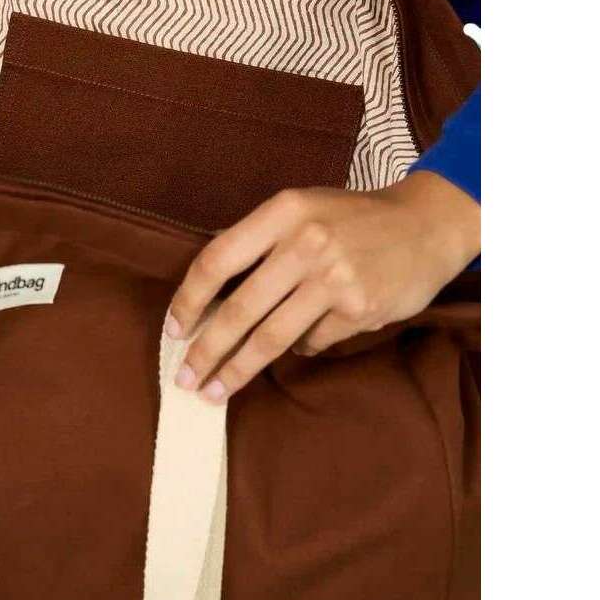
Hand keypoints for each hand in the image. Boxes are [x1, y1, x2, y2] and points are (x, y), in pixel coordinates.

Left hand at [166, 172, 479, 402]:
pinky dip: (298, 348)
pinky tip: (297, 345)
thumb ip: (258, 241)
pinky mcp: (360, 309)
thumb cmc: (350, 219)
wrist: (425, 225)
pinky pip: (311, 343)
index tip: (174, 329)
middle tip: (186, 378)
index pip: (217, 260)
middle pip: (240, 310)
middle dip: (206, 351)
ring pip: (271, 337)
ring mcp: (336, 279)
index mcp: (283, 211)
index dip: (188, 299)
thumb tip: (206, 294)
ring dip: (237, 370)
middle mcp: (307, 242)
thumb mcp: (301, 208)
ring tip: (215, 391)